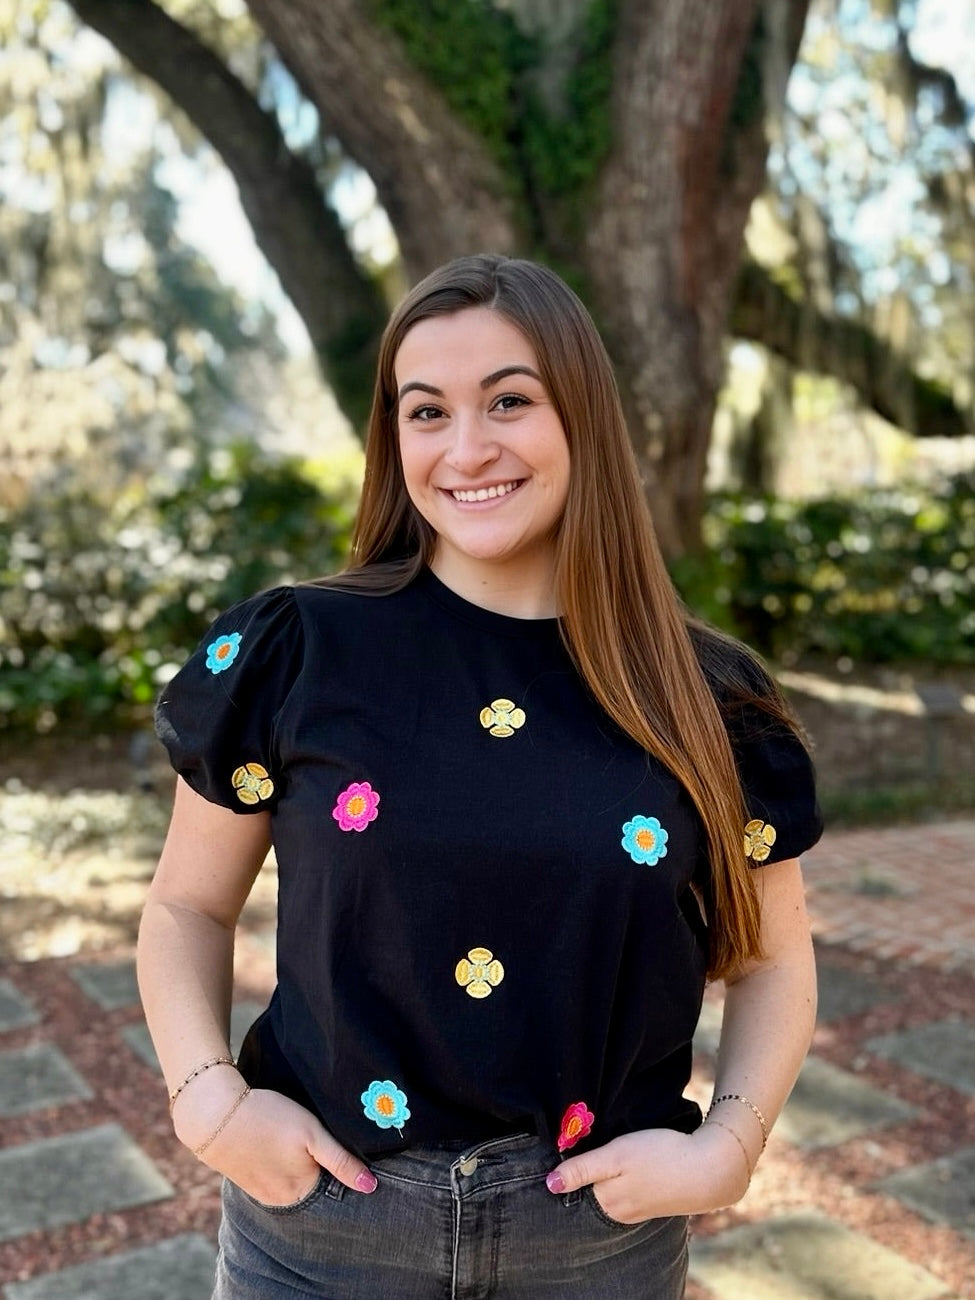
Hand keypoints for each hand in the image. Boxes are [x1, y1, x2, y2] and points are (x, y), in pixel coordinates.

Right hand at [173, 1077, 377, 1203]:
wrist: (215, 1114)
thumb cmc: (268, 1119)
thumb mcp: (312, 1135)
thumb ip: (341, 1162)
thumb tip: (371, 1188)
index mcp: (301, 1192)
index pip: (333, 1186)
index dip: (340, 1166)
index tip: (337, 1145)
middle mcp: (281, 1200)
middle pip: (312, 1185)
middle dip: (319, 1167)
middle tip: (314, 1137)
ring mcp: (261, 1191)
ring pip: (292, 1179)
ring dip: (297, 1165)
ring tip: (294, 1139)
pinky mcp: (247, 1178)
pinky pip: (272, 1174)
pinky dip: (278, 1163)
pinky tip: (277, 1145)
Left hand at [545, 1124, 750, 1222]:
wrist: (711, 1167)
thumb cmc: (660, 1156)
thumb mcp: (616, 1156)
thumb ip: (583, 1170)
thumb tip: (549, 1185)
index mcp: (606, 1203)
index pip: (574, 1186)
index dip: (570, 1164)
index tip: (572, 1142)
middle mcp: (619, 1212)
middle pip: (591, 1188)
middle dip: (587, 1168)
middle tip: (592, 1138)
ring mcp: (637, 1208)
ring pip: (609, 1188)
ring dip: (607, 1171)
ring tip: (614, 1149)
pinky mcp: (653, 1200)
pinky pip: (628, 1188)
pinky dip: (624, 1176)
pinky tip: (632, 1162)